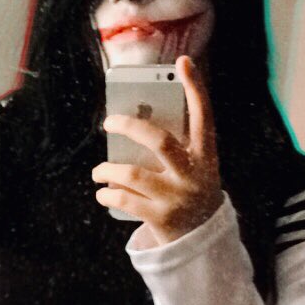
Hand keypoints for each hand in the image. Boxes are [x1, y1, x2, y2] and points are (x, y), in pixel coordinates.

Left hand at [92, 55, 222, 244]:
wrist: (202, 242)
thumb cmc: (189, 193)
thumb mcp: (193, 169)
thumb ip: (173, 149)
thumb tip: (131, 127)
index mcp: (205, 156)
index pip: (204, 115)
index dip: (196, 87)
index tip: (183, 62)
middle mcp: (193, 174)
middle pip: (159, 140)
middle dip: (129, 126)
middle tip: (109, 122)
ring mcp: (176, 197)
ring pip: (131, 173)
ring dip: (107, 169)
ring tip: (99, 171)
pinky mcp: (160, 218)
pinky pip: (123, 199)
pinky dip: (107, 194)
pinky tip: (102, 192)